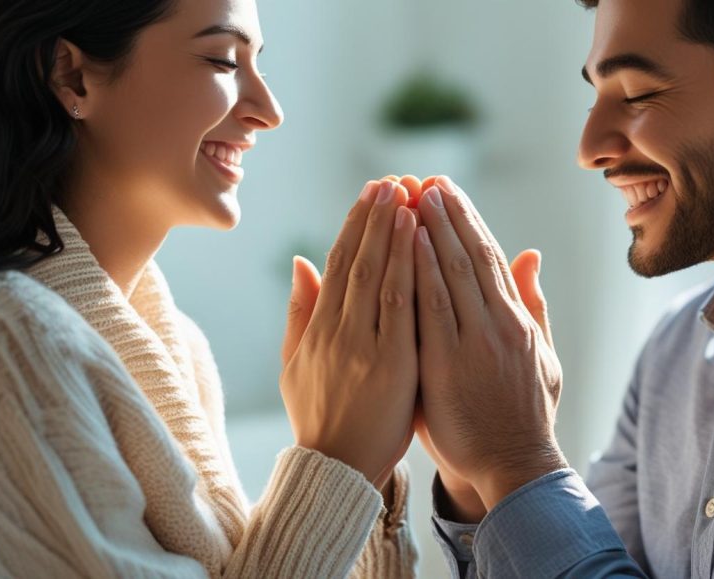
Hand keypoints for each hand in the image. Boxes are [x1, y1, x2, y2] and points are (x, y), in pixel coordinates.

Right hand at [280, 180, 417, 488]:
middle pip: (358, 261)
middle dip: (375, 217)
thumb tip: (301, 261)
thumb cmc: (320, 417)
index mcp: (319, 328)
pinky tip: (417, 239)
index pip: (338, 264)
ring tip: (405, 194)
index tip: (370, 193)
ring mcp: (363, 346)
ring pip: (378, 275)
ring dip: (392, 231)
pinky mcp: (391, 363)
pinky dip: (408, 269)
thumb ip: (299, 312)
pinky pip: (401, 306)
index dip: (355, 225)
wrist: (336, 470)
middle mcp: (338, 330)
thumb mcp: (296, 364)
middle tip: (390, 180)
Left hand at [413, 176, 567, 509]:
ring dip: (434, 230)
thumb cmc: (524, 411)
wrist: (513, 464)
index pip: (490, 257)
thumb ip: (533, 303)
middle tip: (427, 179)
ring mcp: (475, 343)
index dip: (468, 220)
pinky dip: (423, 272)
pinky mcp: (448, 366)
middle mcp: (499, 324)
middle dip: (449, 214)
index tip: (448, 190)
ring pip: (453, 273)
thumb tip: (531, 254)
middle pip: (472, 256)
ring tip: (414, 194)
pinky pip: (432, 309)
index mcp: (518, 320)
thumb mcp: (542, 354)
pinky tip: (411, 242)